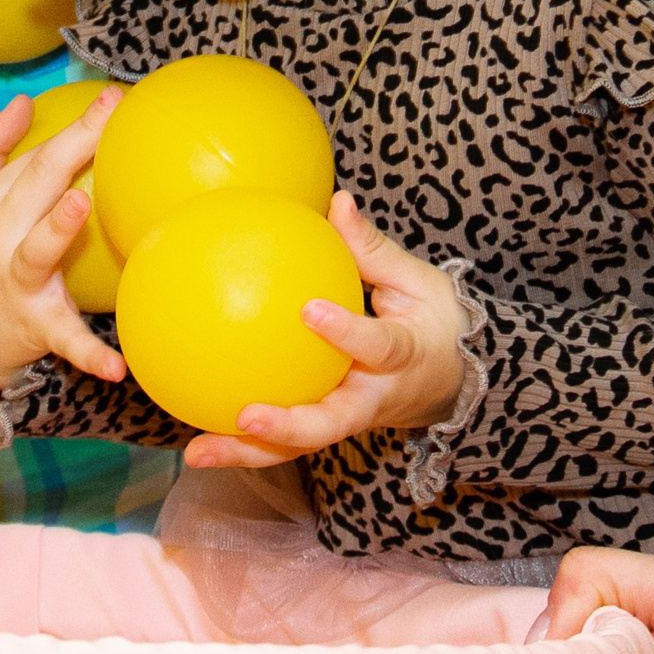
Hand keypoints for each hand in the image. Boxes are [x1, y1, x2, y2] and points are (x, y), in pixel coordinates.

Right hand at [0, 89, 128, 390]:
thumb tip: (21, 101)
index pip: (32, 157)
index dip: (72, 126)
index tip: (111, 98)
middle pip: (36, 183)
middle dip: (74, 146)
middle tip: (112, 116)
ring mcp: (10, 280)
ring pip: (36, 248)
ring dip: (56, 228)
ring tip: (79, 205)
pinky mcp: (30, 324)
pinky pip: (61, 336)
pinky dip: (86, 352)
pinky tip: (117, 366)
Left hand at [185, 191, 469, 469]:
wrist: (456, 380)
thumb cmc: (435, 322)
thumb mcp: (418, 281)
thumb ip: (372, 249)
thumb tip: (337, 201)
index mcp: (404, 356)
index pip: (378, 347)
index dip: (347, 333)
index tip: (310, 310)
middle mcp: (374, 398)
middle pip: (332, 423)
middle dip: (289, 427)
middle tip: (246, 417)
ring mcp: (349, 419)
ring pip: (301, 445)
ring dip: (248, 452)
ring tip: (197, 451)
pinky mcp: (328, 424)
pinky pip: (285, 440)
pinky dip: (243, 444)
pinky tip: (197, 440)